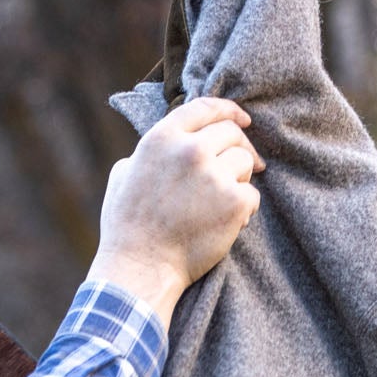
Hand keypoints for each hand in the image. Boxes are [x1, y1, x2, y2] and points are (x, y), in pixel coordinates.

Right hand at [85, 96, 263, 329]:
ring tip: (222, 203)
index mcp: (162, 138)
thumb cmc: (128, 228)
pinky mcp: (233, 201)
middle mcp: (189, 150)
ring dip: (239, 180)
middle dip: (238, 149)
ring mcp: (213, 175)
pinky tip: (230, 222)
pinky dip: (245, 208)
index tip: (243, 119)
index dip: (229, 110)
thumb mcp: (124, 175)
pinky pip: (252, 195)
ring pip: (244, 162)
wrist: (142, 268)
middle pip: (231, 133)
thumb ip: (149, 153)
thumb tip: (168, 145)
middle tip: (246, 166)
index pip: (205, 108)